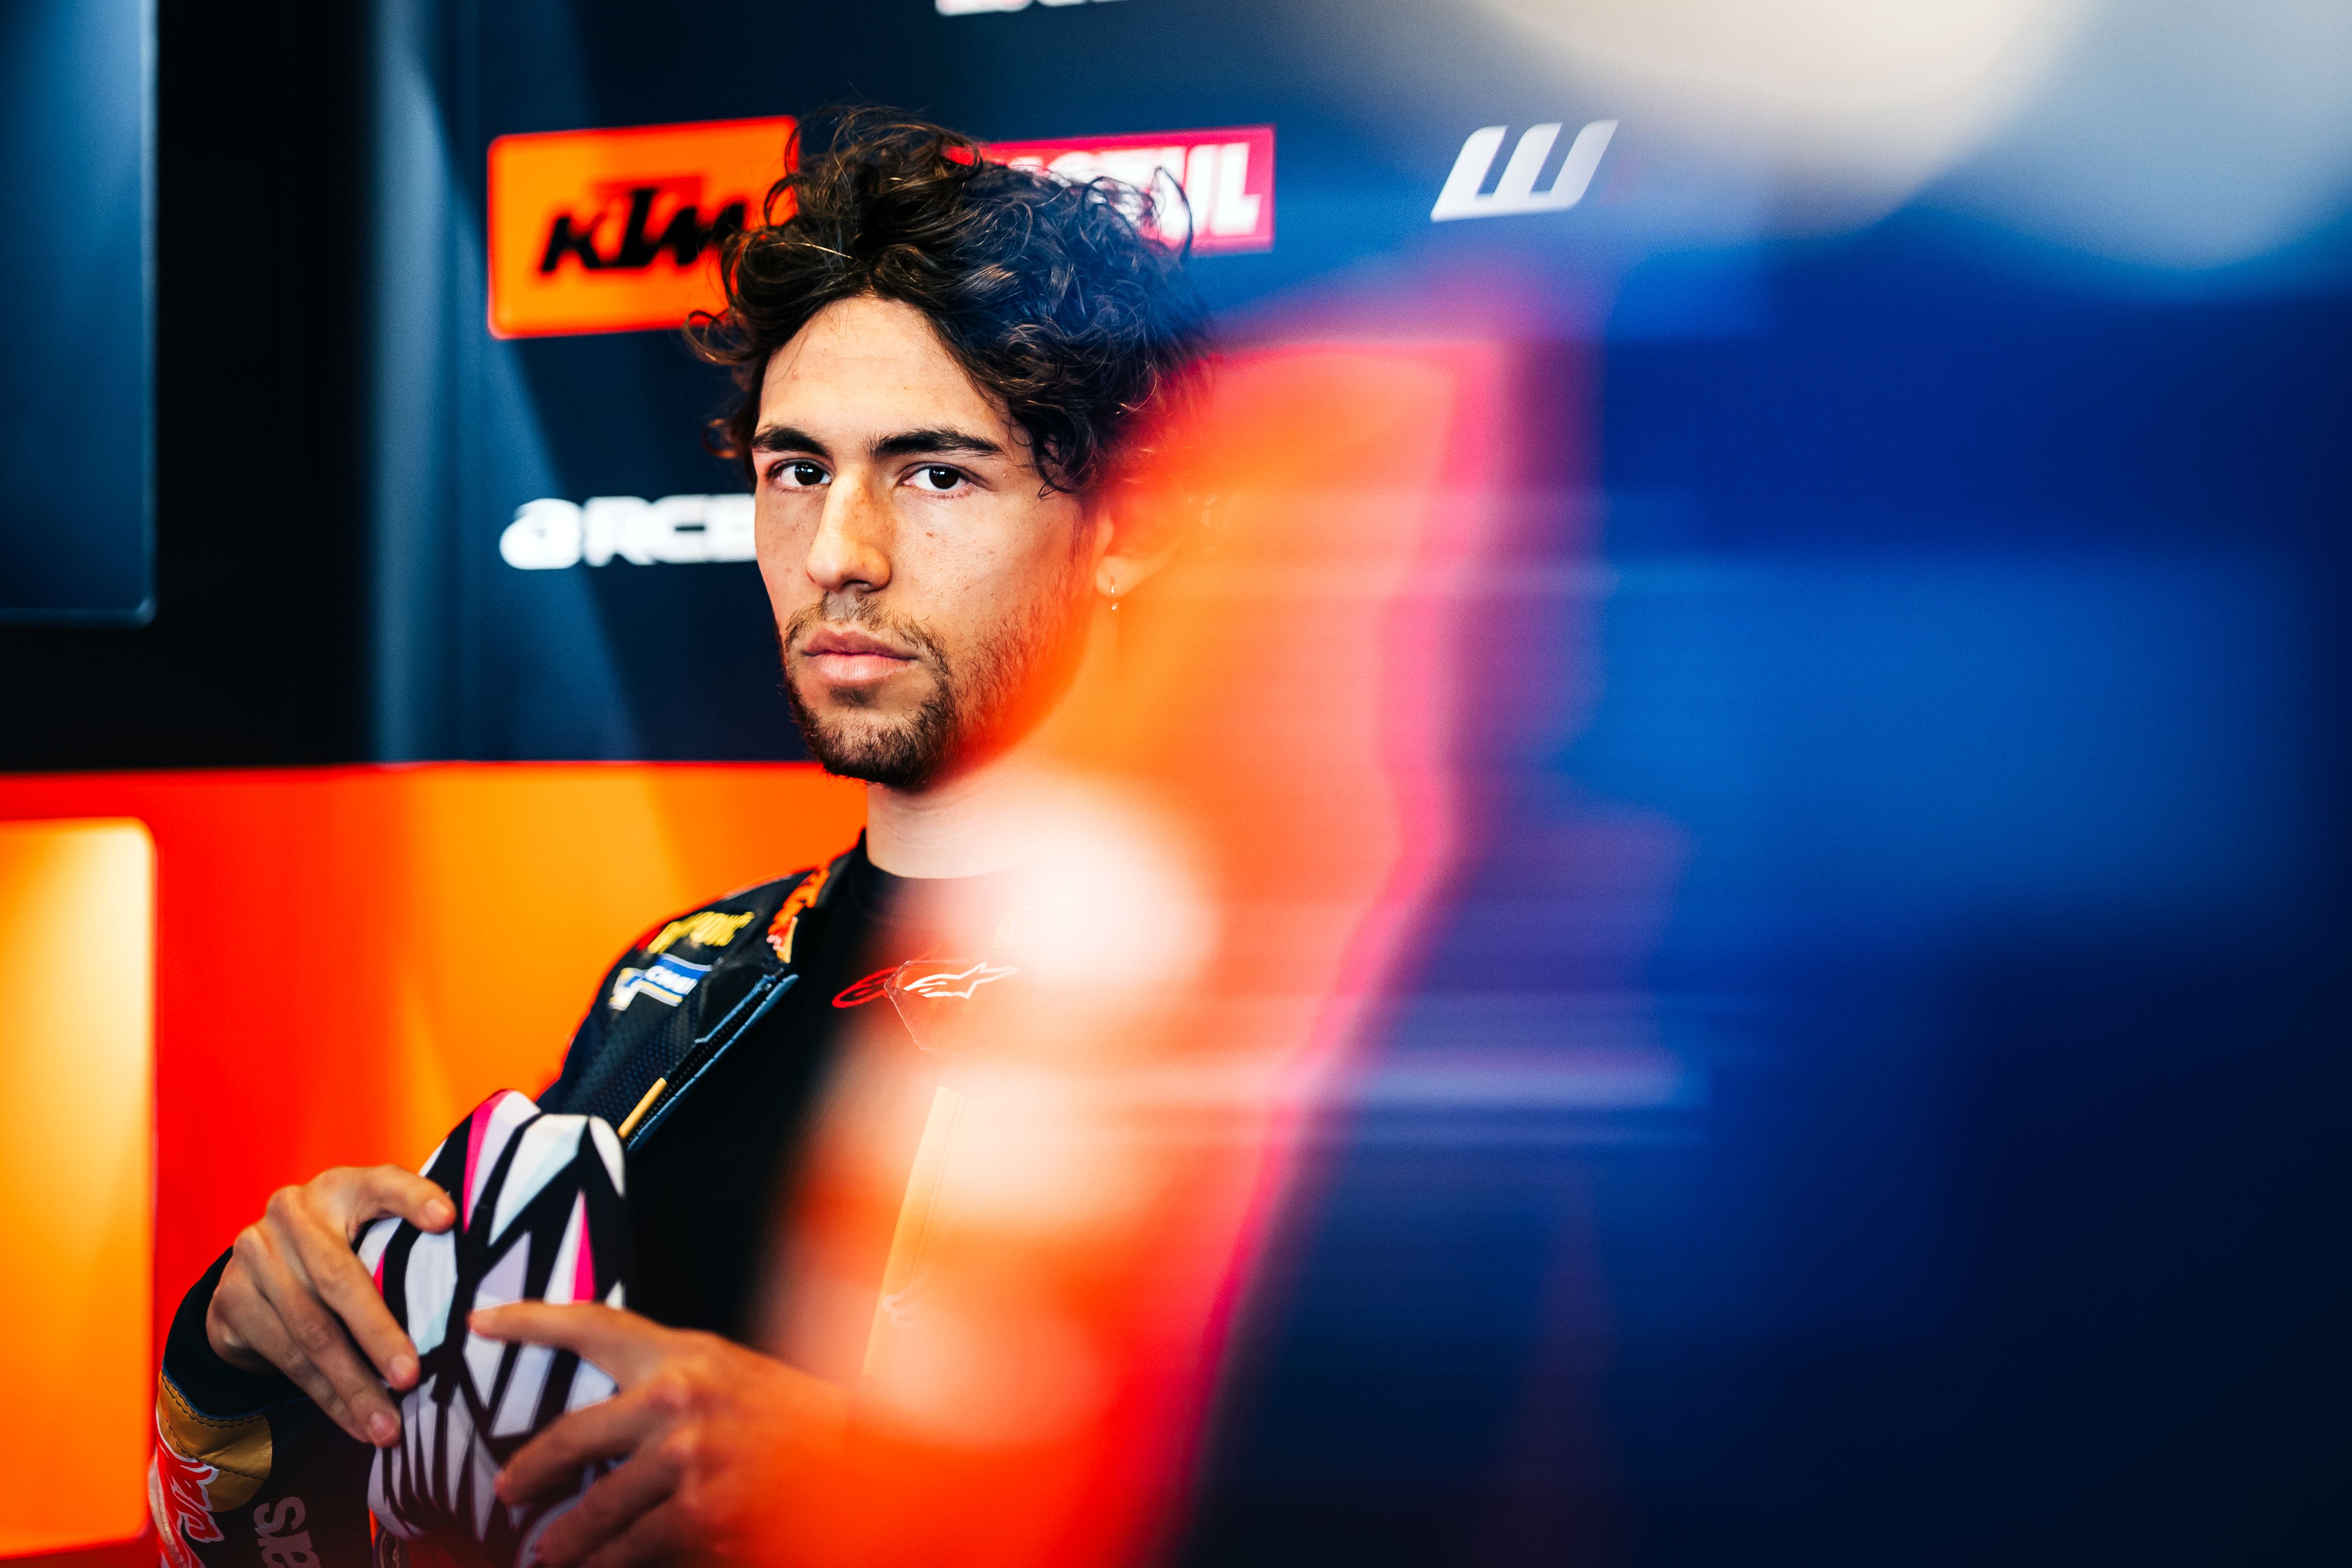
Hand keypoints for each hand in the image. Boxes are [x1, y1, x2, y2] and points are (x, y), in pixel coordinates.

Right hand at [206, 1165, 453, 1446]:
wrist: (252, 1272)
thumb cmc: (337, 1250)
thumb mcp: (370, 1230)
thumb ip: (409, 1240)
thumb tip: (479, 1279)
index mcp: (340, 1188)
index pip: (382, 1184)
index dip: (414, 1198)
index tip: (448, 1219)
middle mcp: (291, 1213)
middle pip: (339, 1278)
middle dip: (378, 1334)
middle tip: (411, 1377)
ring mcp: (253, 1256)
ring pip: (310, 1331)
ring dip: (352, 1386)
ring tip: (387, 1427)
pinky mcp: (229, 1301)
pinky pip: (285, 1358)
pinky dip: (326, 1397)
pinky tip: (355, 1423)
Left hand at [474, 1303, 846, 1567]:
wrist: (857, 1461)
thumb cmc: (794, 1417)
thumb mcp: (729, 1374)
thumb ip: (668, 1383)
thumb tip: (607, 1416)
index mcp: (683, 1354)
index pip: (592, 1324)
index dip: (529, 1320)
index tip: (481, 1320)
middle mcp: (677, 1401)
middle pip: (570, 1435)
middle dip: (529, 1471)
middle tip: (508, 1491)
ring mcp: (687, 1462)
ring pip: (595, 1509)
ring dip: (565, 1539)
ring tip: (549, 1553)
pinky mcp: (701, 1518)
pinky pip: (632, 1549)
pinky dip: (609, 1564)